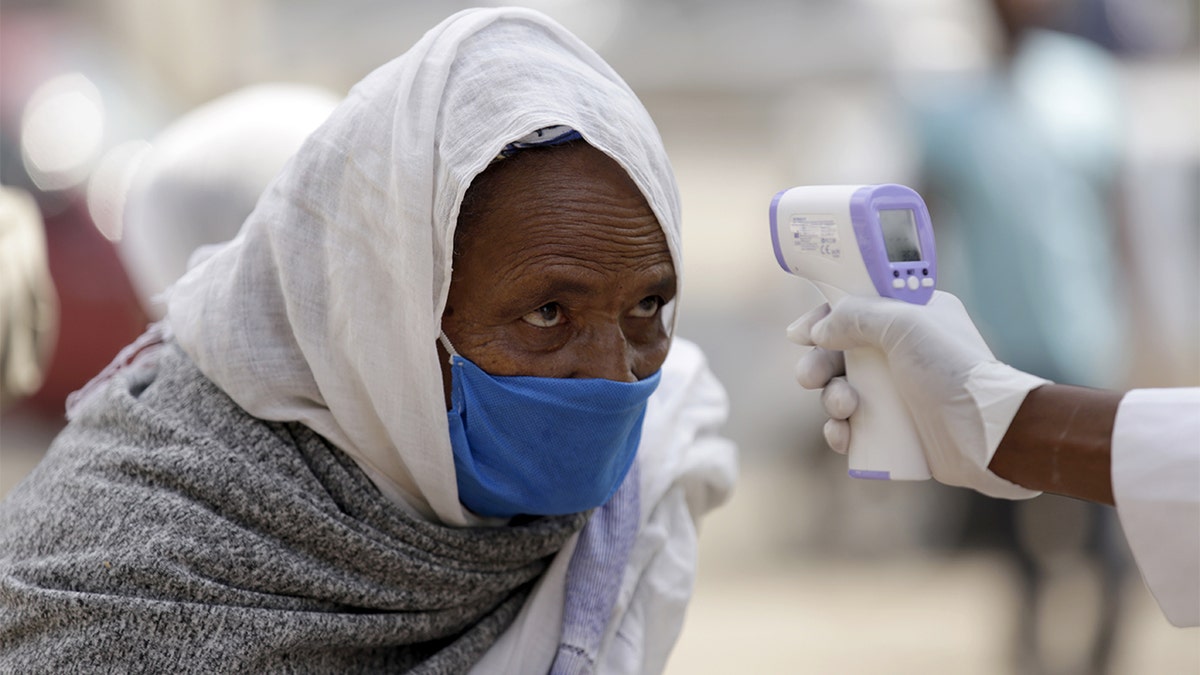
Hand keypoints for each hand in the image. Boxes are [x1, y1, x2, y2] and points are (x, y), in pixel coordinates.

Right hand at [788, 291, 1047, 498]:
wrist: (989, 436)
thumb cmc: (953, 372)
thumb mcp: (906, 325)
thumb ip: (857, 315)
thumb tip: (820, 331)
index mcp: (911, 317)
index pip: (856, 308)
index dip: (823, 318)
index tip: (800, 334)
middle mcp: (903, 352)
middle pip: (840, 352)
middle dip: (819, 365)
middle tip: (809, 378)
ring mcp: (898, 392)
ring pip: (842, 391)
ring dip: (831, 400)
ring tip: (843, 409)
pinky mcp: (895, 430)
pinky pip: (853, 427)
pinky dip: (841, 432)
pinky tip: (843, 437)